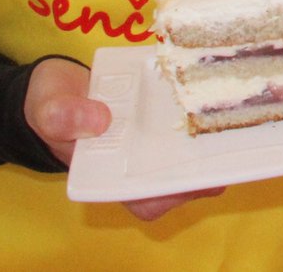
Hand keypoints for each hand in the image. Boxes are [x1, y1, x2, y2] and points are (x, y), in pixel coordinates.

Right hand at [24, 57, 225, 219]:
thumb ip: (63, 116)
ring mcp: (150, 139)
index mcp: (108, 176)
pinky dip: (201, 106)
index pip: (147, 199)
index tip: (198, 182)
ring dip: (209, 137)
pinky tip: (219, 85)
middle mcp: (136, 163)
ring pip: (187, 150)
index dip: (174, 195)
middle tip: (229, 143)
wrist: (57, 82)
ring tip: (234, 117)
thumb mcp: (48, 108)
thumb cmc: (50, 103)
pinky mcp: (159, 111)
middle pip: (177, 177)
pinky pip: (184, 116)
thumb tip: (99, 121)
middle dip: (205, 166)